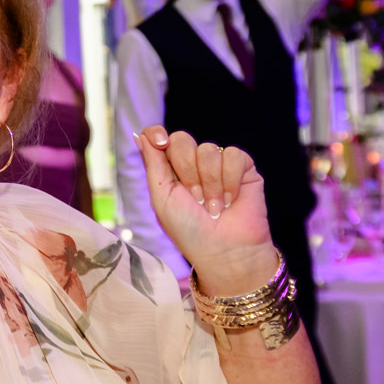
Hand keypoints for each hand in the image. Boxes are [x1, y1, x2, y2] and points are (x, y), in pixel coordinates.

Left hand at [136, 127, 277, 296]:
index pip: (159, 138)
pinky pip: (232, 155)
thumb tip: (140, 134)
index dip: (157, 133)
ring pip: (208, 150)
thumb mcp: (162, 199)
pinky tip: (230, 200)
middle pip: (181, 140)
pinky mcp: (243, 168)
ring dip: (209, 183)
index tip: (160, 142)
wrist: (225, 250)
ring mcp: (218, 165)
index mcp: (169, 171)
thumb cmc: (190, 231)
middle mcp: (193, 164)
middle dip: (186, 171)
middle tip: (195, 199)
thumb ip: (153, 164)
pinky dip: (229, 180)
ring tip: (213, 208)